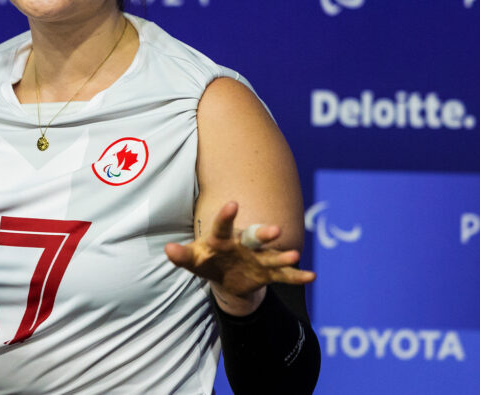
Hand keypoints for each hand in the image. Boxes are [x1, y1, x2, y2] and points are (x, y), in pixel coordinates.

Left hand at [164, 202, 314, 314]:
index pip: (222, 226)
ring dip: (282, 255)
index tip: (232, 204)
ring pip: (271, 255)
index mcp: (222, 239)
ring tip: (294, 255)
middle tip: (273, 230)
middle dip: (263, 234)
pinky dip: (297, 276)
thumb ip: (182, 256)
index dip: (226, 216)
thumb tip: (167, 250)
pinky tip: (312, 276)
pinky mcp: (267, 273)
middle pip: (254, 237)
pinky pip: (283, 275)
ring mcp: (257, 258)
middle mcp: (243, 244)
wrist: (224, 277)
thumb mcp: (193, 260)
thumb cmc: (206, 261)